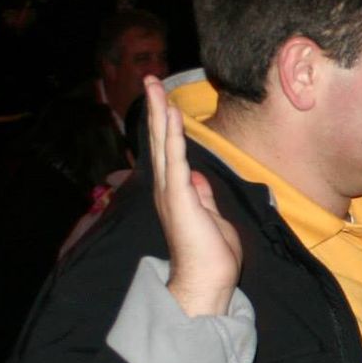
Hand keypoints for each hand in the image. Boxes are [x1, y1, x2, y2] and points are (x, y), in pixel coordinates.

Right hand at [145, 77, 241, 316]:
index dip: (164, 124)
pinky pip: (175, 157)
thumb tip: (197, 178)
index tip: (164, 100)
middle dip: (155, 109)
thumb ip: (202, 197)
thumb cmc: (212, 257)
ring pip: (163, 143)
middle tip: (149, 81)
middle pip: (159, 140)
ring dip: (159, 112)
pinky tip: (171, 113)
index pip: (169, 150)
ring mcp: (171, 191)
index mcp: (175, 193)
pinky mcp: (180, 196)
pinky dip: (173, 134)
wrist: (207, 282)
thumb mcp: (211, 218)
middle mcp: (167, 188)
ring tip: (154, 86)